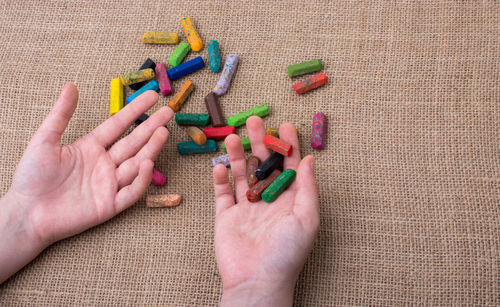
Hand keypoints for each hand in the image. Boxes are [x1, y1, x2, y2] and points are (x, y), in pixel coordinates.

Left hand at [0, 83, 172, 282]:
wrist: (25, 213)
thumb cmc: (31, 177)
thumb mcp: (44, 140)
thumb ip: (60, 114)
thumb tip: (71, 86)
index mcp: (91, 147)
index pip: (118, 125)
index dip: (135, 110)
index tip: (151, 96)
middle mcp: (104, 164)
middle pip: (133, 142)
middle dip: (151, 127)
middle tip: (168, 111)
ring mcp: (109, 184)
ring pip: (136, 164)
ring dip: (151, 149)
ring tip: (163, 132)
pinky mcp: (110, 205)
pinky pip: (131, 192)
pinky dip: (141, 179)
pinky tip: (146, 163)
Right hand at [213, 116, 318, 305]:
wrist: (257, 282)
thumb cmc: (287, 253)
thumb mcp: (307, 218)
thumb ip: (307, 187)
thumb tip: (310, 159)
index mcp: (289, 200)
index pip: (289, 166)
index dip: (287, 145)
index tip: (284, 125)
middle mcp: (267, 200)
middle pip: (263, 165)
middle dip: (259, 143)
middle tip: (254, 121)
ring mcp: (245, 208)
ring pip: (241, 174)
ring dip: (237, 155)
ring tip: (232, 135)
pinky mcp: (226, 216)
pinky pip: (222, 193)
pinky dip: (221, 178)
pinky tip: (221, 165)